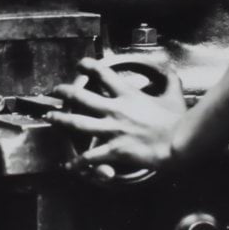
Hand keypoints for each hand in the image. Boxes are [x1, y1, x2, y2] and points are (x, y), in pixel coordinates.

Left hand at [45, 58, 187, 171]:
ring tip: (50, 118)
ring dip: (61, 120)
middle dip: (65, 92)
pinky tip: (69, 165)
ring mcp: (112, 130)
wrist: (178, 142)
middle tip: (56, 91)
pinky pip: (90, 157)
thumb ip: (169, 79)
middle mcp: (115, 109)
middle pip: (81, 96)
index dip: (88, 65)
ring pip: (77, 123)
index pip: (102, 73)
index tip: (80, 64)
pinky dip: (77, 162)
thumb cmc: (177, 120)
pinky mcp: (114, 150)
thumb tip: (169, 66)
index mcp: (127, 94)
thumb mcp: (173, 94)